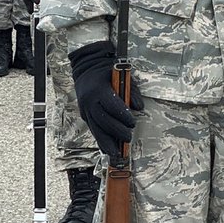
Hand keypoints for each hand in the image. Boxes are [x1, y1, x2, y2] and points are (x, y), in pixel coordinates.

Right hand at [69, 40, 141, 157]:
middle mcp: (89, 101)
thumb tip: (139, 107)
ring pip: (96, 128)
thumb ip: (131, 91)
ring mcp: (85, 109)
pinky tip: (107, 149)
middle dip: (116, 131)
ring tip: (116, 153)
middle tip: (128, 138)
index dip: (122, 116)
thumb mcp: (122, 76)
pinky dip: (100, 140)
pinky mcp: (85, 115)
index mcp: (99, 90)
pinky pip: (93, 129)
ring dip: (106, 142)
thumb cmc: (108, 72)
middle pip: (103, 120)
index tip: (132, 123)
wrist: (86, 69)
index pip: (111, 105)